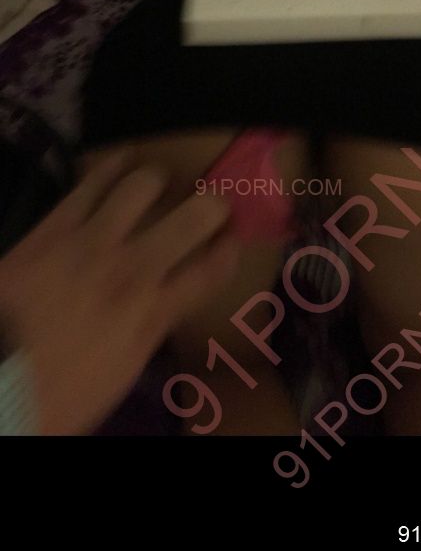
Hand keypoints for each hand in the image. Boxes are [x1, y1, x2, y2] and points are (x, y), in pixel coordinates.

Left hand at [0, 152, 238, 434]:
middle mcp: (133, 269)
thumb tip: (162, 302)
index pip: (211, 271)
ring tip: (160, 180)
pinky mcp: (55, 226)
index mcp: (152, 314)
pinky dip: (111, 168)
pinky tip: (122, 160)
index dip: (230, 251)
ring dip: (158, 180)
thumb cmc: (58, 391)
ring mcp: (92, 242)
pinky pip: (90, 183)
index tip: (235, 240)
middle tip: (213, 203)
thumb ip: (148, 327)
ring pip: (142, 186)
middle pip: (194, 218)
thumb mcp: (120, 371)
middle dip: (213, 206)